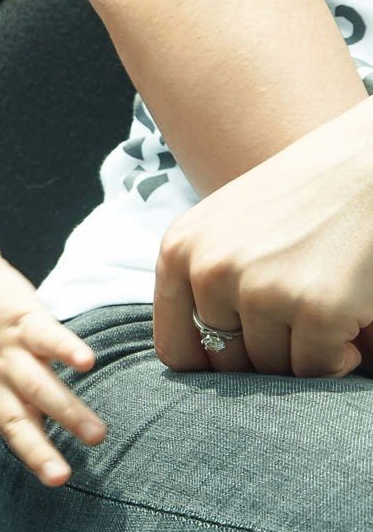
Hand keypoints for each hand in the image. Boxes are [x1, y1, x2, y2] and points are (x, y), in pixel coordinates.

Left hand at [0, 256, 105, 503]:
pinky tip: (86, 362)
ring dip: (67, 411)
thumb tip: (41, 435)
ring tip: (96, 436)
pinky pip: (46, 336)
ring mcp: (5, 351)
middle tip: (59, 479)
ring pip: (37, 386)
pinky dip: (66, 349)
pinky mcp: (22, 320)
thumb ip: (7, 405)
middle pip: (13, 422)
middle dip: (37, 453)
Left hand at [153, 97, 372, 376]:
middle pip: (227, 364)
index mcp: (179, 251)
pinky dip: (339, 358)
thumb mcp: (226, 229)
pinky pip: (318, 369)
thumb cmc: (302, 199)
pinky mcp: (316, 308)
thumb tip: (200, 363)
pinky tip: (351, 319)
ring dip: (304, 353)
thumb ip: (203, 283)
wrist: (369, 162)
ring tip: (324, 310)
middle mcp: (210, 271)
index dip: (213, 366)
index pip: (176, 351)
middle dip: (267, 355)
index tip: (247, 359)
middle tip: (298, 322)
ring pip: (274, 370)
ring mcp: (262, 290)